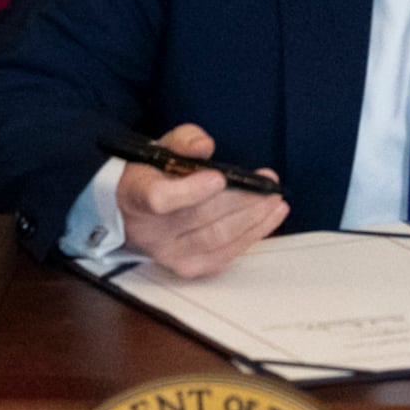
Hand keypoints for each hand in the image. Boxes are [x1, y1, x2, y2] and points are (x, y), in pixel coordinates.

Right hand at [115, 122, 286, 277]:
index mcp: (136, 196)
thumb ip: (183, 141)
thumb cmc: (151, 177)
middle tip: (268, 184)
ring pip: (216, 239)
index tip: (219, 177)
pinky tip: (267, 220)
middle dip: (240, 200)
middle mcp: (149, 232)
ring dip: (252, 219)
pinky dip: (250, 237)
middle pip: (199, 218)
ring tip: (274, 201)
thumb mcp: (161, 148)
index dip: (191, 190)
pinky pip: (224, 256)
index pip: (159, 198)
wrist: (134, 213)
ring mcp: (168, 254)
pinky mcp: (187, 267)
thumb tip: (204, 146)